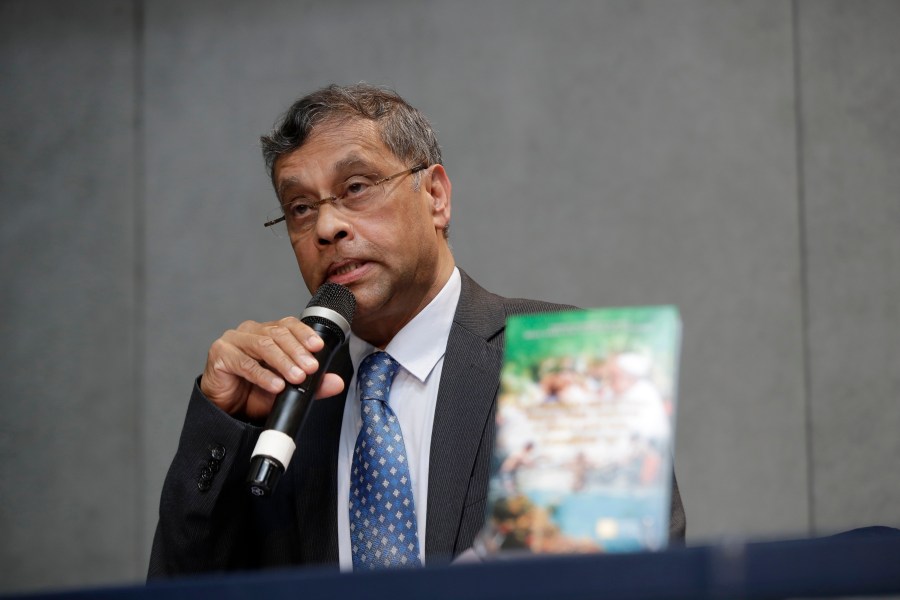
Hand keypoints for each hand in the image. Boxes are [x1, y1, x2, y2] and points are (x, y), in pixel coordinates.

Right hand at [200, 317, 345, 419]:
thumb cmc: (255, 393)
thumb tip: (336, 382)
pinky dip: (263, 375)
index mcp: (267, 332)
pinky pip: (245, 363)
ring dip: (283, 361)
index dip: (304, 334)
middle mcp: (250, 331)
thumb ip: (313, 384)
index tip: (318, 347)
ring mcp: (233, 340)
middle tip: (311, 368)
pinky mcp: (220, 354)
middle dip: (297, 351)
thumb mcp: (289, 389)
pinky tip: (276, 385)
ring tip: (297, 377)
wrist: (228, 410)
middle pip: (277, 334)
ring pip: (263, 345)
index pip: (288, 325)